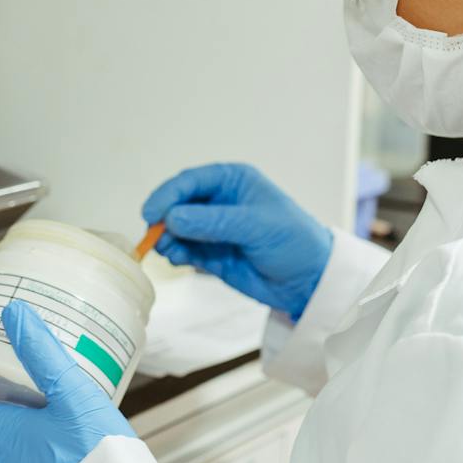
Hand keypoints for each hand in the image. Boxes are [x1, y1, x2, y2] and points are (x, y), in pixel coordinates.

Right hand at [141, 163, 331, 317]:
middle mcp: (219, 201)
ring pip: (177, 228)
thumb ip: (214, 222)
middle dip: (164, 218)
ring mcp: (213, 229)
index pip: (191, 181)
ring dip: (168, 238)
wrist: (309, 281)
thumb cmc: (294, 241)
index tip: (153, 213)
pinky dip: (176, 253)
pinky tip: (178, 259)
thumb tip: (173, 217)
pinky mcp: (210, 254)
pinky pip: (184, 249)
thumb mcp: (256, 226)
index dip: (169, 194)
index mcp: (233, 181)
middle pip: (178, 203)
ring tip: (169, 251)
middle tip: (154, 236)